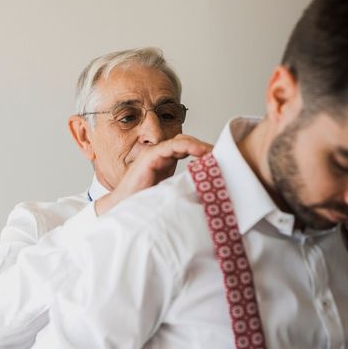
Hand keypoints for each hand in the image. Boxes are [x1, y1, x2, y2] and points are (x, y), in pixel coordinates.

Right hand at [95, 134, 212, 214]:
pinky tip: (200, 152)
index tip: (221, 158)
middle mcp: (160, 154)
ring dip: (199, 145)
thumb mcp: (171, 190)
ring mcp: (154, 154)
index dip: (204, 151)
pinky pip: (170, 146)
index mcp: (166, 160)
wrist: (125, 207)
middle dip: (204, 146)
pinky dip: (187, 146)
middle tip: (222, 154)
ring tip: (213, 152)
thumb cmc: (145, 201)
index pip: (188, 148)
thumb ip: (185, 183)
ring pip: (181, 141)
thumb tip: (206, 187)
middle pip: (186, 142)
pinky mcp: (150, 157)